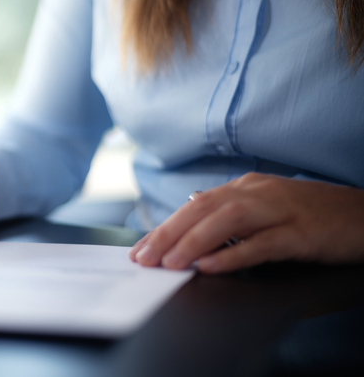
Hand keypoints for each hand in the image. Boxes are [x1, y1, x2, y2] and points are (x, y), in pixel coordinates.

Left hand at [129, 173, 363, 272]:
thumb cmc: (315, 216)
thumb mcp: (267, 209)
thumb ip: (232, 214)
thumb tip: (192, 221)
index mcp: (247, 188)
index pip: (195, 205)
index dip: (165, 226)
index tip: (141, 248)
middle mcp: (259, 193)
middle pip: (203, 209)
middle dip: (168, 234)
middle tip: (143, 258)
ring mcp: (281, 211)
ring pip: (227, 221)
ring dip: (193, 241)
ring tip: (169, 263)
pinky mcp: (302, 234)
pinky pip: (262, 243)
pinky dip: (234, 254)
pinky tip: (211, 266)